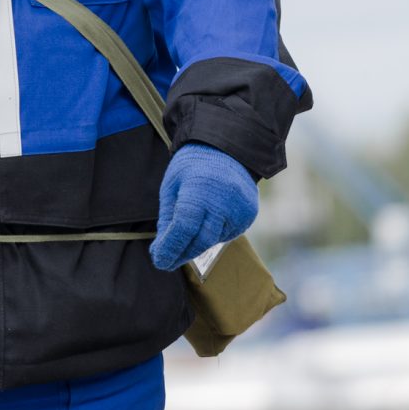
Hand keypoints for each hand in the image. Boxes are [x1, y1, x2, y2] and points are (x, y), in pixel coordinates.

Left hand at [150, 144, 258, 271]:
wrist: (227, 147)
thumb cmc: (192, 165)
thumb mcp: (172, 186)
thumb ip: (167, 218)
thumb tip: (160, 250)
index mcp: (199, 191)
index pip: (184, 229)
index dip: (171, 248)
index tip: (159, 261)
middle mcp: (223, 202)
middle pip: (200, 240)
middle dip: (182, 253)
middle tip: (167, 260)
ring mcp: (239, 210)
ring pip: (214, 240)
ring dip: (197, 243)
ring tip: (185, 237)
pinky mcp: (249, 214)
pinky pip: (227, 234)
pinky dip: (213, 234)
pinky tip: (206, 223)